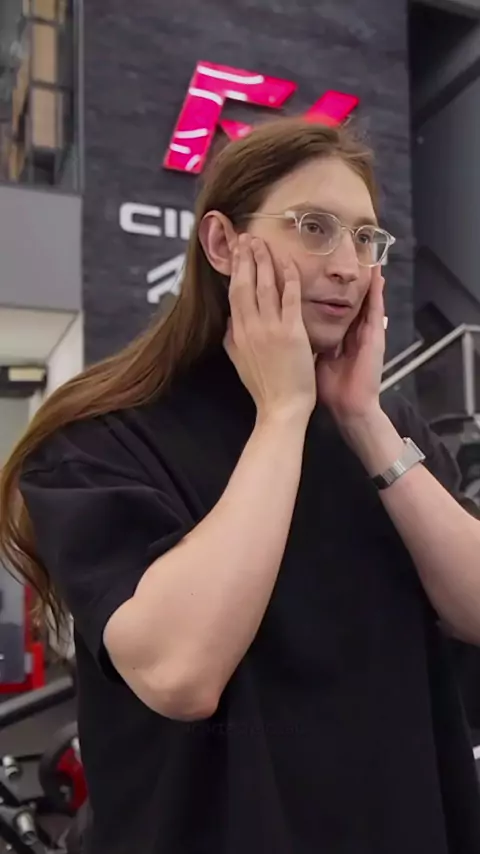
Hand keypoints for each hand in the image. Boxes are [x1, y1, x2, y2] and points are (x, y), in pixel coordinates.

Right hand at [224, 234, 315, 423]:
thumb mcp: (239, 360)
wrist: (281, 407)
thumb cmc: (264, 387)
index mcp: (237, 333)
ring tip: (261, 242)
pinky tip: (288, 261)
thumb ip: (232, 338)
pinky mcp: (291, 333)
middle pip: (244, 284)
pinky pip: (289, 298)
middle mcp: (250, 327)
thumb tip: (229, 320)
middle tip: (245, 237)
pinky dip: (288, 278)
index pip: (233, 293)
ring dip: (262, 260)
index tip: (234, 252)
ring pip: (264, 285)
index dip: (233, 270)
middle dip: (244, 258)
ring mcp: (270, 328)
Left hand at [315, 265, 385, 422]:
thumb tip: (282, 331)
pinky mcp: (375, 336)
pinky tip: (378, 274)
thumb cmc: (328, 389)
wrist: (349, 407)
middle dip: (343, 275)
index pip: (326, 304)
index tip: (308, 265)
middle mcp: (350, 329)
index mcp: (334, 334)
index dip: (320, 286)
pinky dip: (378, 291)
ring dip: (363, 276)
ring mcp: (365, 332)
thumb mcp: (310, 359)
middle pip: (345, 296)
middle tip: (339, 250)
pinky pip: (376, 309)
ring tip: (363, 252)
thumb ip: (301, 343)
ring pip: (362, 297)